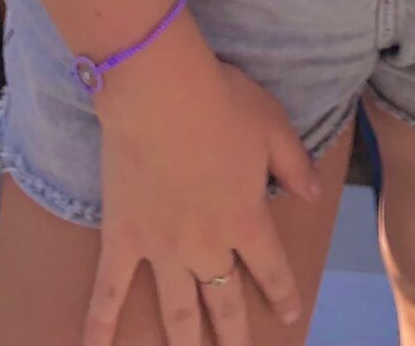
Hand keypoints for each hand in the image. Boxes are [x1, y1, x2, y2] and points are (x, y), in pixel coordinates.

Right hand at [84, 26, 324, 345]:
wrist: (161, 93)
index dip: (283, 293)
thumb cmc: (222, 101)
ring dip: (185, 341)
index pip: (271, 268)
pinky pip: (109, 291)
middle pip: (225, 301)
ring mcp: (161, 248)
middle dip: (235, 334)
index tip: (292, 316)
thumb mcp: (274, 126)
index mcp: (246, 219)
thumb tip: (314, 196)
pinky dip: (100, 325)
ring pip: (177, 309)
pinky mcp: (123, 239)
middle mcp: (206, 245)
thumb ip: (295, 165)